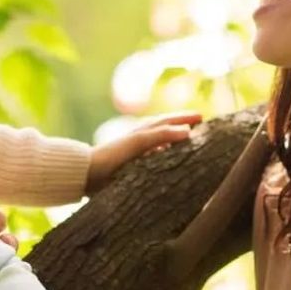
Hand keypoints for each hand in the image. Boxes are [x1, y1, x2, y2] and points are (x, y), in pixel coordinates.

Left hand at [86, 112, 202, 192]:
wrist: (88, 172)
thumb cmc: (113, 155)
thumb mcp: (140, 142)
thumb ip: (162, 135)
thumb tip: (188, 131)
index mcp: (143, 130)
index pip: (169, 121)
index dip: (184, 118)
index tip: (201, 116)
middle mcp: (140, 139)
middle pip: (164, 129)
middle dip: (181, 126)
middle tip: (198, 125)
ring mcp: (135, 152)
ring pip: (159, 143)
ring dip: (173, 140)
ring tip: (186, 142)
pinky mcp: (131, 167)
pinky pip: (153, 158)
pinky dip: (163, 156)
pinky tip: (166, 162)